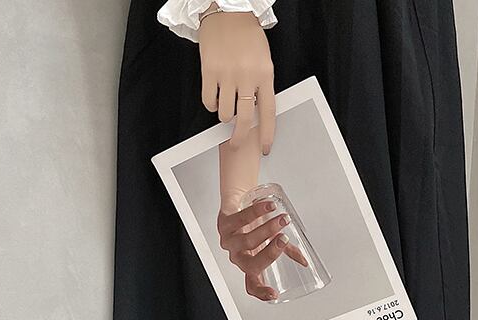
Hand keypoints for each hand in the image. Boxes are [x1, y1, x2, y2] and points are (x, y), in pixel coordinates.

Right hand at [198, 8, 275, 153]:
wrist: (228, 11)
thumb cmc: (247, 35)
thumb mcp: (263, 61)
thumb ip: (261, 86)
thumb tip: (255, 113)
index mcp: (265, 75)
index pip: (268, 113)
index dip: (267, 134)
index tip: (265, 148)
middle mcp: (247, 76)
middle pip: (244, 120)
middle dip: (240, 137)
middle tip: (235, 143)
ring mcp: (227, 75)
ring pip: (224, 113)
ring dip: (224, 116)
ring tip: (225, 106)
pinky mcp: (209, 71)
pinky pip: (208, 101)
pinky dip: (211, 104)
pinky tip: (214, 96)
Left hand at [217, 199, 308, 301]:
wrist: (239, 201)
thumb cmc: (254, 225)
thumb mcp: (271, 240)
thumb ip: (286, 251)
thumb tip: (304, 262)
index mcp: (249, 265)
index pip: (252, 285)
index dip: (261, 292)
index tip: (274, 293)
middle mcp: (238, 257)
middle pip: (251, 265)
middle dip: (270, 253)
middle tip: (284, 239)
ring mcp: (229, 241)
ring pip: (248, 241)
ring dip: (268, 229)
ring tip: (283, 219)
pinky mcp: (224, 224)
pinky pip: (241, 219)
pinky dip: (257, 212)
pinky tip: (269, 206)